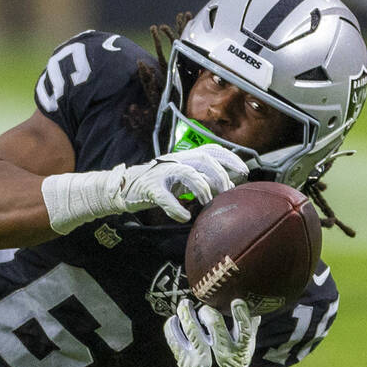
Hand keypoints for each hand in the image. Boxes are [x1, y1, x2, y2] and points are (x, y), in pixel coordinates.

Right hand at [110, 145, 247, 221]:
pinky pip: (164, 197)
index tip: (244, 171)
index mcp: (182, 157)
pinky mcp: (149, 188)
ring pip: (186, 172)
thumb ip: (198, 177)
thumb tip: (224, 185)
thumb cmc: (155, 184)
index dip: (229, 157)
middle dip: (220, 175)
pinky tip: (183, 217)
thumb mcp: (179, 177)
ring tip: (207, 203)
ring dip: (202, 188)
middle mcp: (173, 160)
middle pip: (203, 159)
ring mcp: (161, 173)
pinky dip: (175, 208)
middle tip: (227, 192)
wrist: (122, 188)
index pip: (210, 150)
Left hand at [165, 298, 259, 366]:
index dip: (241, 314)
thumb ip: (249, 332)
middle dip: (206, 311)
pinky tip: (174, 319)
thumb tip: (256, 309)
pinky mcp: (185, 362)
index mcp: (239, 352)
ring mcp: (201, 358)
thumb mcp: (245, 355)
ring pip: (191, 328)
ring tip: (184, 304)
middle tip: (204, 309)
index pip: (244, 330)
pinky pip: (174, 339)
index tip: (236, 301)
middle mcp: (221, 354)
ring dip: (185, 312)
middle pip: (214, 323)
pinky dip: (172, 326)